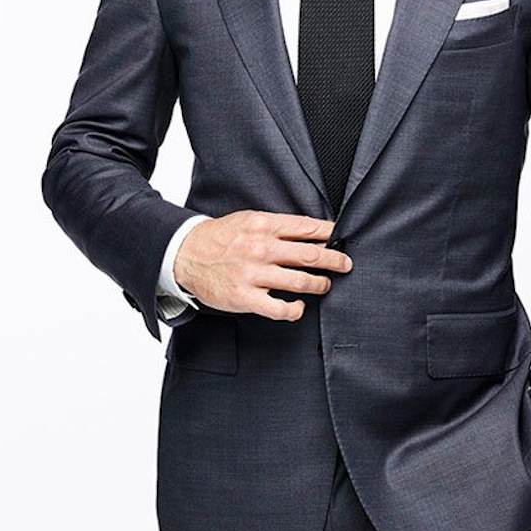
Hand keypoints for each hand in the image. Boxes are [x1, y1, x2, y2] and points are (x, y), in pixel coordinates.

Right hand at [173, 211, 351, 320]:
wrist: (185, 254)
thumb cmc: (220, 237)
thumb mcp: (249, 220)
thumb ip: (278, 227)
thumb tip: (312, 234)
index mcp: (263, 225)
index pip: (306, 228)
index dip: (330, 234)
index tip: (341, 238)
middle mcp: (260, 248)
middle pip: (310, 255)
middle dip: (334, 260)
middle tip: (346, 263)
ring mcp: (253, 274)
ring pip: (299, 282)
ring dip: (319, 284)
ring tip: (325, 285)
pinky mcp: (244, 297)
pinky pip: (279, 309)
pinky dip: (295, 310)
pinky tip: (299, 307)